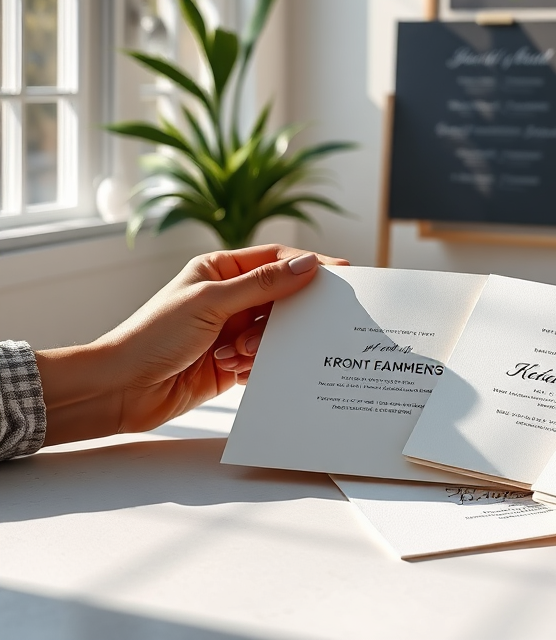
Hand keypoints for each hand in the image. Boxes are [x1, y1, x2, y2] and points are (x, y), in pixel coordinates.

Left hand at [35, 245, 347, 444]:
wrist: (120, 390)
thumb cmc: (152, 336)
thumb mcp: (210, 302)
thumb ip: (262, 285)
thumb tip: (307, 264)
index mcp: (220, 270)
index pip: (276, 260)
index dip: (308, 265)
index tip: (341, 273)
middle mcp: (228, 298)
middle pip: (280, 297)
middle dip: (286, 313)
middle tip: (307, 322)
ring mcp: (231, 331)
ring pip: (274, 331)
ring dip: (263, 344)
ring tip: (238, 353)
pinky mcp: (231, 364)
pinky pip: (263, 360)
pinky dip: (257, 366)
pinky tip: (235, 370)